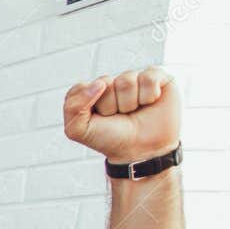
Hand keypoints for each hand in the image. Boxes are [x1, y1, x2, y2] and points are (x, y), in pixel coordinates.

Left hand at [63, 67, 179, 162]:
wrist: (140, 151)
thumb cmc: (110, 139)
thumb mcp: (78, 130)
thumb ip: (73, 107)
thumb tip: (100, 83)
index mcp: (90, 92)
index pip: (81, 87)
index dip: (89, 107)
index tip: (98, 120)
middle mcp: (112, 82)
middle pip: (105, 82)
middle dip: (110, 106)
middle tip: (118, 117)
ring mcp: (134, 79)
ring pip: (126, 80)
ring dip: (129, 103)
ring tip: (133, 112)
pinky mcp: (157, 78)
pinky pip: (149, 77)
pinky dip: (149, 95)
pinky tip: (150, 103)